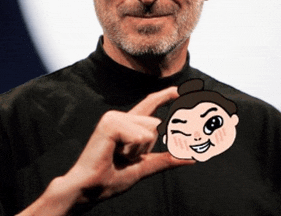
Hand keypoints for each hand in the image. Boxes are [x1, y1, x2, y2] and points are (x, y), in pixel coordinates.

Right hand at [64, 86, 193, 202]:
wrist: (89, 189)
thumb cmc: (110, 179)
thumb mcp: (143, 167)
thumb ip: (165, 160)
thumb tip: (192, 158)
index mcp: (127, 125)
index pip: (150, 104)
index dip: (166, 96)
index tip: (180, 91)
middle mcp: (121, 116)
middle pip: (156, 124)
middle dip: (147, 148)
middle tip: (124, 158)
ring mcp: (115, 117)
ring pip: (149, 130)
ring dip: (138, 151)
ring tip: (118, 156)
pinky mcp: (110, 123)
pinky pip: (139, 136)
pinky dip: (133, 151)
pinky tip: (115, 153)